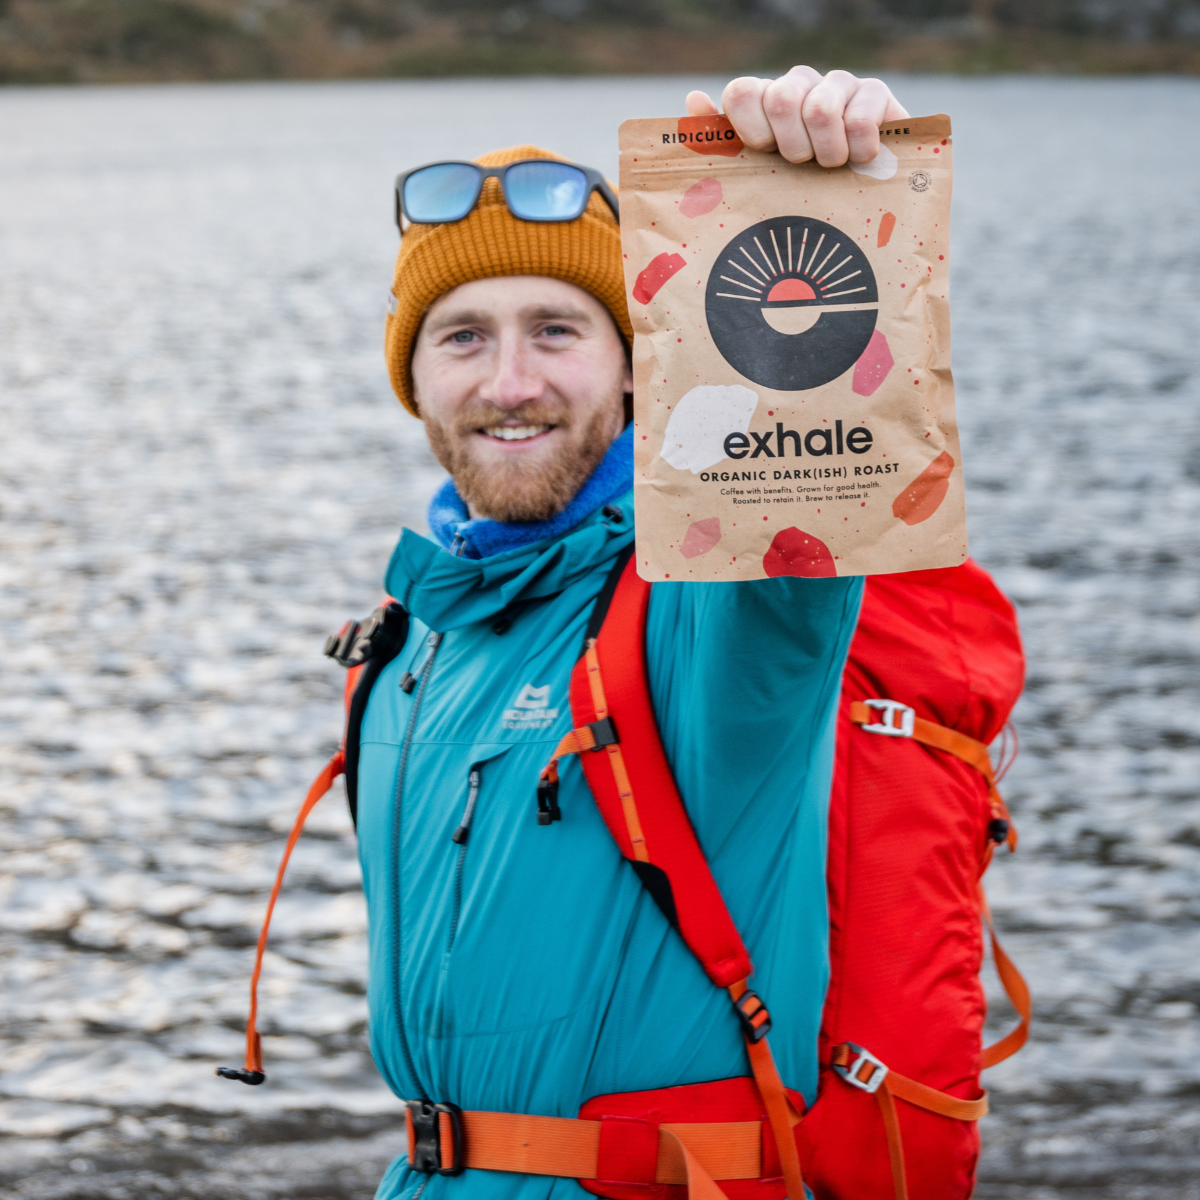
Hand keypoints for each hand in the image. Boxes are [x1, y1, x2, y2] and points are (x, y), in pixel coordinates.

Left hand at [685, 67, 907, 168]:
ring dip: (827, 152)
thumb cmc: (802, 190)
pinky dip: (859, 149)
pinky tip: (861, 160)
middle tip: (803, 166)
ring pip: (820, 109)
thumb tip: (693, 100)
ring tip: (833, 166)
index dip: (751, 130)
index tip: (766, 155)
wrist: (863, 200)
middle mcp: (797, 85)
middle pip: (780, 98)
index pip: (741, 92)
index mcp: (763, 101)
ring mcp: (836, 84)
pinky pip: (859, 117)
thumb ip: (723, 143)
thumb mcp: (759, 175)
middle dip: (792, 146)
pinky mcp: (874, 92)